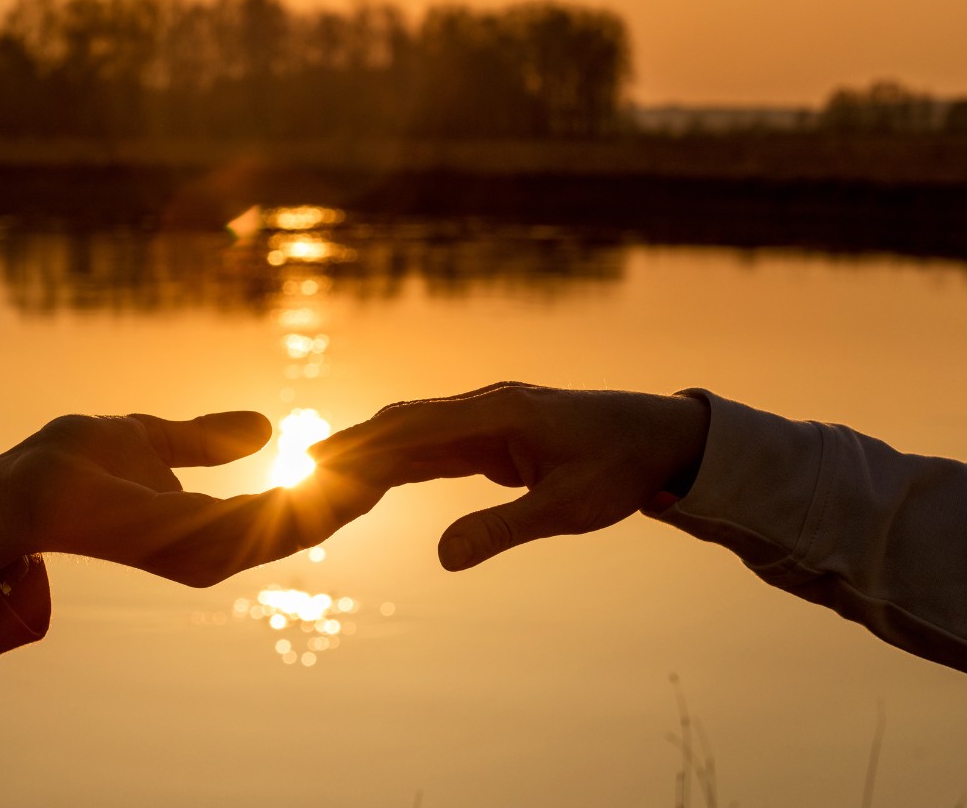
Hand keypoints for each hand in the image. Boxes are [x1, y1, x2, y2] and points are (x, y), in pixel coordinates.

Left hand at [0, 411, 384, 586]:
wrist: (18, 482)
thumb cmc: (72, 464)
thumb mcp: (153, 438)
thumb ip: (206, 439)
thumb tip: (266, 428)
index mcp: (206, 530)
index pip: (288, 513)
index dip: (332, 485)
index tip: (378, 453)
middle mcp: (209, 551)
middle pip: (302, 527)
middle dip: (351, 494)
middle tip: (401, 454)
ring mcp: (195, 552)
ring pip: (288, 528)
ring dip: (335, 496)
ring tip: (384, 459)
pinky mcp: (178, 539)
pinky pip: (253, 523)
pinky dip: (296, 500)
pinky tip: (332, 472)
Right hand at [309, 383, 708, 570]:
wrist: (663, 441)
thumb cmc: (620, 470)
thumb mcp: (565, 509)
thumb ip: (502, 530)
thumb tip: (442, 558)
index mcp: (499, 413)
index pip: (415, 428)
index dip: (364, 445)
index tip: (318, 459)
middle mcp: (487, 407)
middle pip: (406, 423)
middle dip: (356, 443)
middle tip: (304, 464)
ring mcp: (490, 419)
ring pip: (419, 433)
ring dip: (376, 451)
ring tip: (327, 470)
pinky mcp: (497, 436)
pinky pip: (440, 447)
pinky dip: (405, 460)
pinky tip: (378, 476)